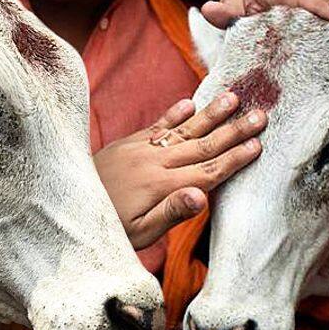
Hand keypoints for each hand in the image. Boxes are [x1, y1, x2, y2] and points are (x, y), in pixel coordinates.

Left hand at [93, 93, 265, 249]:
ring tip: (234, 97)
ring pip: (182, 129)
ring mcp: (140, 149)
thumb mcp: (139, 232)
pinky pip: (155, 125)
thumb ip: (171, 212)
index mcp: (162, 186)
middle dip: (234, 130)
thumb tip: (202, 196)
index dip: (235, 158)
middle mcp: (154, 162)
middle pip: (202, 145)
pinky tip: (190, 102)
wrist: (67, 204)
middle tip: (261, 114)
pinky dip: (174, 114)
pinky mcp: (126, 144)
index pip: (208, 171)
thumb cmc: (108, 226)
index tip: (259, 145)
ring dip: (210, 114)